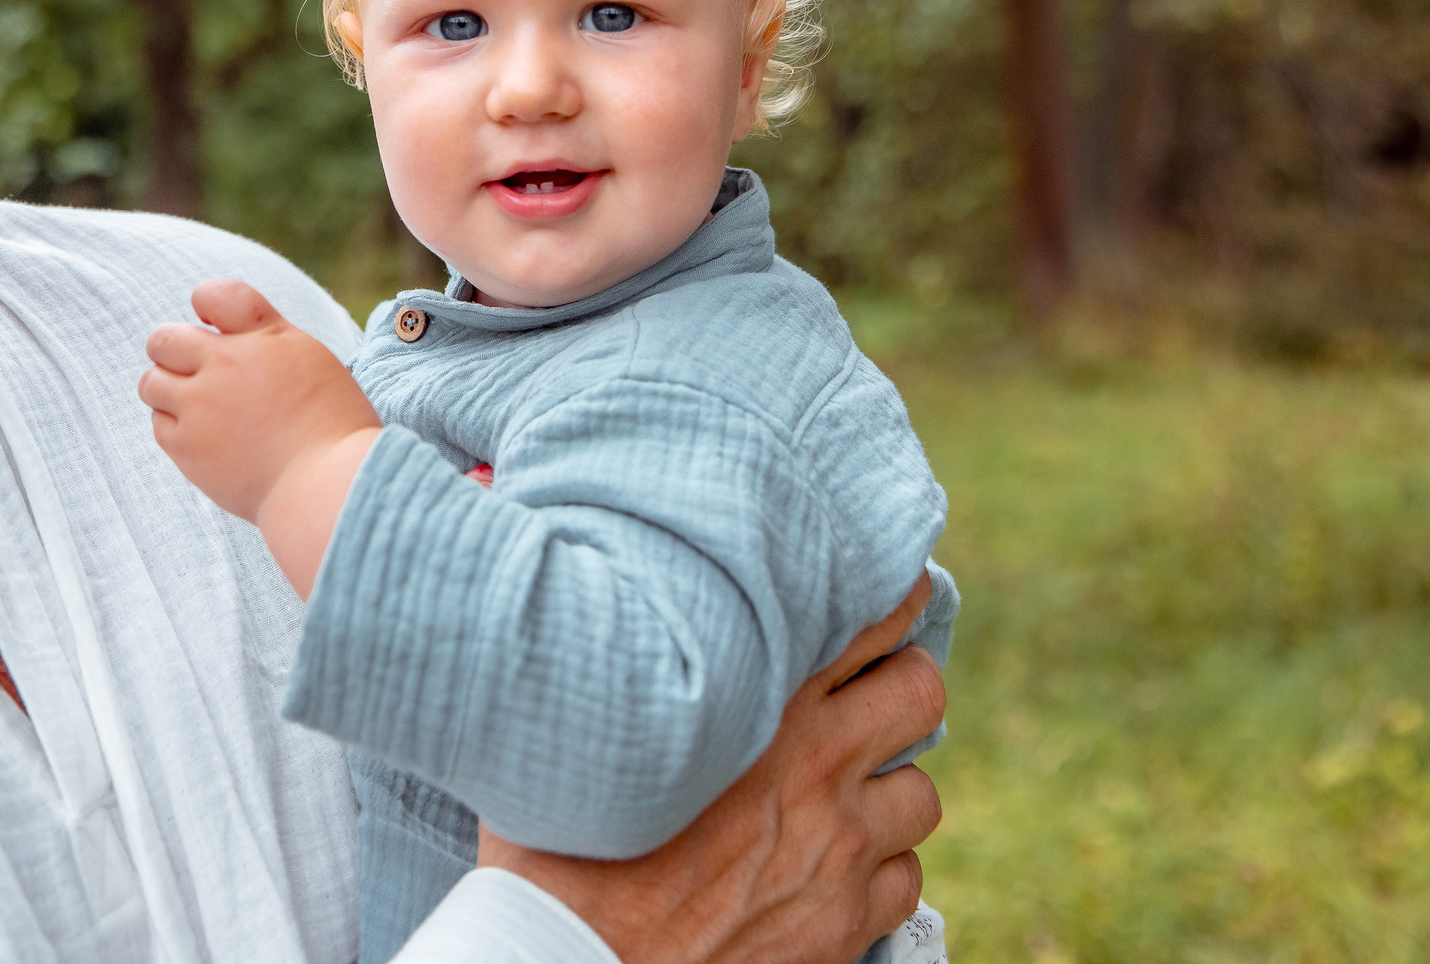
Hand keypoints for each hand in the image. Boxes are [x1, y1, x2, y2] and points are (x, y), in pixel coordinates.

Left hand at [139, 279, 380, 526]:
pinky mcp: (187, 447)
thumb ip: (264, 337)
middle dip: (173, 350)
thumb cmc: (331, 425)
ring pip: (150, 382)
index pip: (215, 295)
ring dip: (168, 388)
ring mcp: (200, 406)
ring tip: (199, 406)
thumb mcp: (310, 359)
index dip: (206, 304)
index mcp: (264, 335)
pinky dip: (174, 425)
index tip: (215, 326)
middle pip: (164, 339)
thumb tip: (220, 328)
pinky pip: (158, 423)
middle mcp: (225, 364)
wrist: (325, 485)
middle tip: (195, 369)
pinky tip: (204, 435)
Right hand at [475, 577, 944, 963]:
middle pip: (920, 689)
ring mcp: (839, 846)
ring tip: (845, 789)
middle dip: (902, 684)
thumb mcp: (569, 723)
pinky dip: (880, 872)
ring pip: (923, 791)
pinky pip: (906, 881)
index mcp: (756, 694)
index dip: (886, 591)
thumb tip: (506, 507)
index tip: (877, 585)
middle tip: (864, 693)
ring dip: (889, 786)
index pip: (870, 609)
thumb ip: (589, 636)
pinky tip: (834, 869)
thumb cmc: (550, 846)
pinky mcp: (844, 923)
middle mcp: (814, 761)